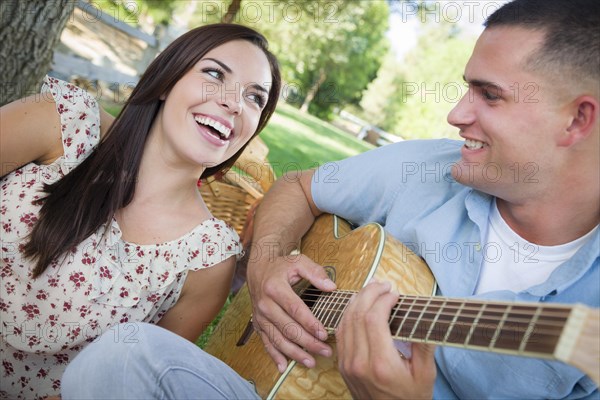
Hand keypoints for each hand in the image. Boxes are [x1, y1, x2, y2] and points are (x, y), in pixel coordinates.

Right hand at [247, 251, 335, 371]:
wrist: (258, 269)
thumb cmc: (281, 266)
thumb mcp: (298, 261)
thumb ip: (315, 272)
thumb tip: (331, 287)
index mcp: (275, 288)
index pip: (295, 309)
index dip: (310, 323)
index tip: (324, 334)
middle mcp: (265, 304)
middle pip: (288, 328)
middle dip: (307, 343)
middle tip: (325, 351)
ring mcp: (260, 317)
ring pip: (278, 339)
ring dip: (294, 353)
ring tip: (311, 362)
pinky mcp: (258, 325)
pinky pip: (266, 343)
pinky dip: (274, 356)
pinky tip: (284, 367)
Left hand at [336, 281, 435, 398]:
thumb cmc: (412, 399)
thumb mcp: (425, 374)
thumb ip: (423, 345)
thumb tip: (422, 316)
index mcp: (381, 364)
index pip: (374, 319)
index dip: (382, 299)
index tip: (395, 293)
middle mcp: (359, 363)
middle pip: (357, 315)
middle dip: (369, 293)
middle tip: (383, 284)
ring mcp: (347, 364)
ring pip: (345, 321)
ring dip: (357, 300)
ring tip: (372, 289)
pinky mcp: (343, 365)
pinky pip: (341, 333)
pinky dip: (348, 314)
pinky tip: (359, 305)